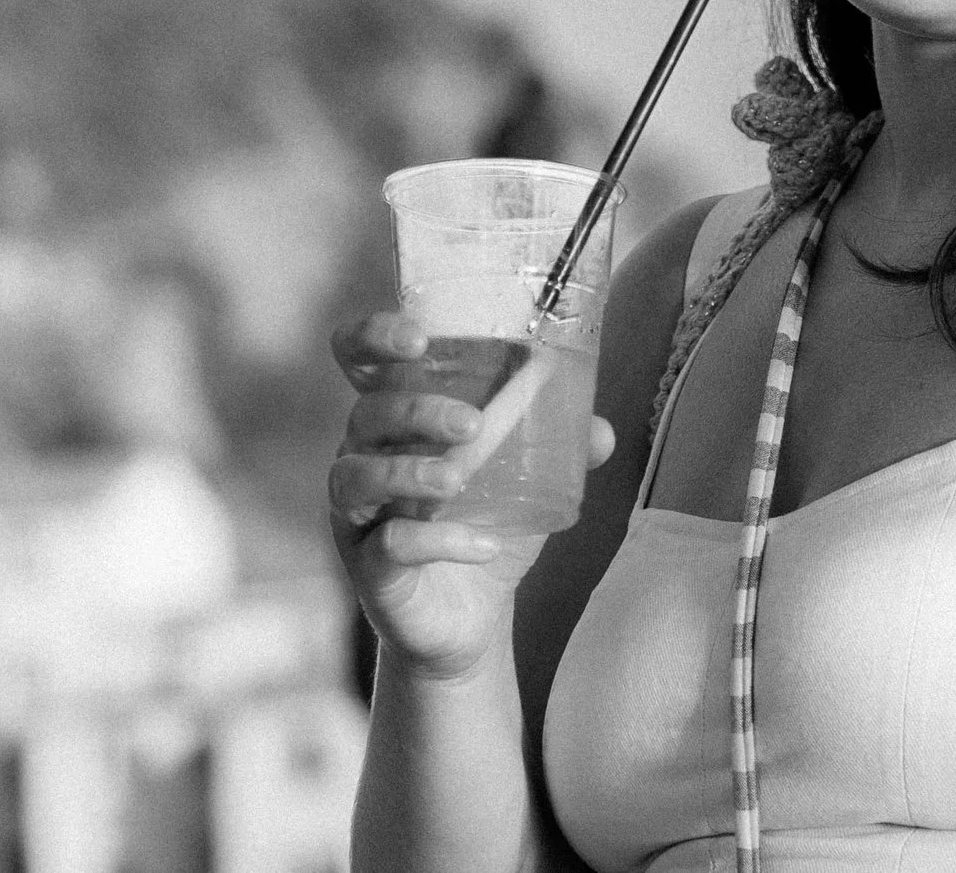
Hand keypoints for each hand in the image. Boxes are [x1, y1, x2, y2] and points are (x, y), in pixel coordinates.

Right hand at [328, 308, 617, 684]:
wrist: (472, 617)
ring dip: (408, 472)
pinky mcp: (367, 564)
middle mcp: (365, 457)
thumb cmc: (486, 523)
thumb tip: (600, 430)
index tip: (418, 339)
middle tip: (471, 423)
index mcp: (397, 420)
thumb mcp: (528, 479)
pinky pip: (388, 543)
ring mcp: (358, 513)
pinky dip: (438, 540)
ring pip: (355, 475)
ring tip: (457, 480)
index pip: (359, 361)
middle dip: (415, 410)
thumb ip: (561, 448)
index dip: (373, 338)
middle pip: (365, 413)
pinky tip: (484, 545)